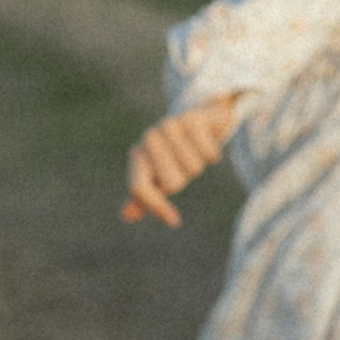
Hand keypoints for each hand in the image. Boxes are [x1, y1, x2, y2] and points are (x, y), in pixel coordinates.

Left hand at [122, 94, 244, 227]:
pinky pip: (207, 153)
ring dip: (199, 164)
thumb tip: (126, 216)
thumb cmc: (175, 154)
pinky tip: (208, 144)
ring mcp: (169, 126)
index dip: (155, 206)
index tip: (174, 221)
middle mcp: (149, 139)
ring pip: (192, 169)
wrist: (199, 119)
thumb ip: (144, 195)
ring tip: (194, 151)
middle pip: (171, 184)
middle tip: (183, 164)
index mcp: (138, 156)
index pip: (139, 188)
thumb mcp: (158, 175)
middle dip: (183, 179)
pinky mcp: (191, 118)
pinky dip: (213, 154)